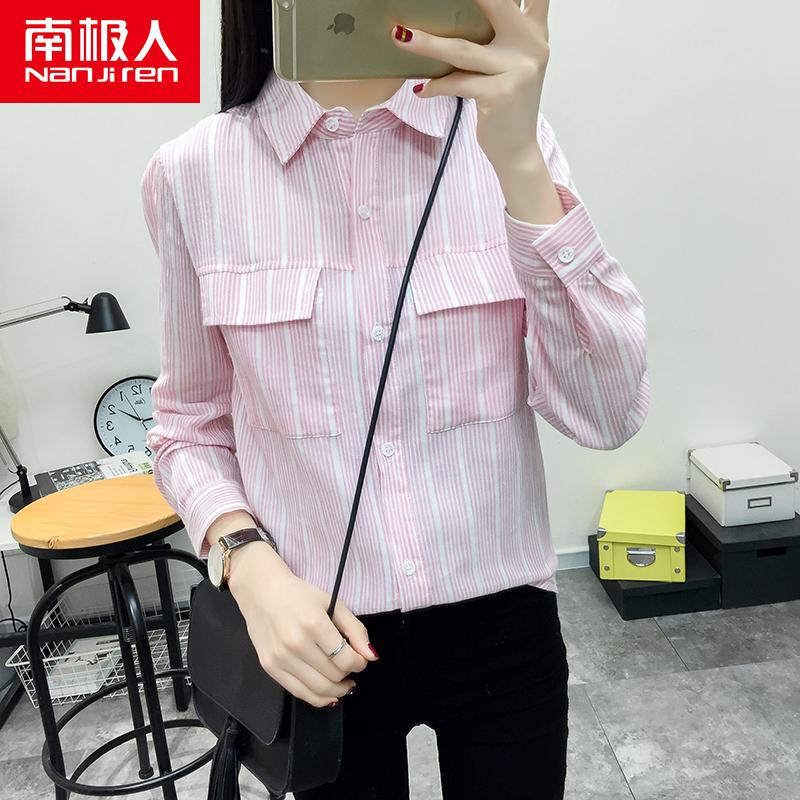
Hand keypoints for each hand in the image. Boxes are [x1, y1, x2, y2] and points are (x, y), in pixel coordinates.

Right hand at [227, 543, 376, 707]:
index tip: (361, 659)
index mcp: (313, 623)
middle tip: (350, 666)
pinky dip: (318, 698)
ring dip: (337, 690)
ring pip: (318, 689)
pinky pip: (298, 693)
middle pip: (333, 675)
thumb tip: (372, 656)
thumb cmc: (299, 595)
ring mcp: (280, 658)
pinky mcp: (269, 667)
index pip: (346, 658)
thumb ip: (355, 629)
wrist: (261, 591)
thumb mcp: (333, 602)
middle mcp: (295, 643)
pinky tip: (328, 693)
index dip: (360, 663)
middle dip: (348, 674)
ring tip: (344, 683)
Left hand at [390, 0, 549, 169]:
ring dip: (427, 44)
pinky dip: (436, 86)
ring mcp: (517, 70)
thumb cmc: (507, 105)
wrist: (518, 150)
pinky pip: (458, 83)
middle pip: (496, 4)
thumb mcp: (512, 64)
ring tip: (401, 37)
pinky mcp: (500, 94)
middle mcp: (531, 46)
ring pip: (462, 50)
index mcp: (535, 33)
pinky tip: (422, 89)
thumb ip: (501, 36)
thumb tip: (457, 14)